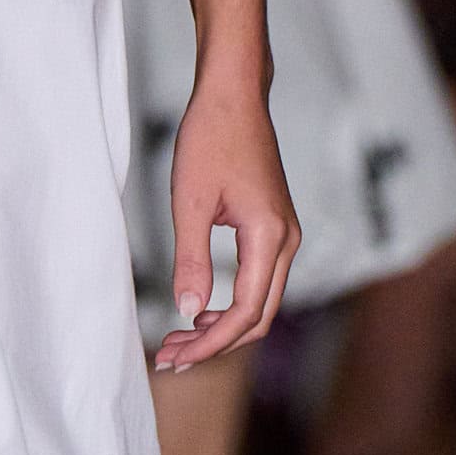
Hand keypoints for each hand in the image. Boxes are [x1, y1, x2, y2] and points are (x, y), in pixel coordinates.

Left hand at [154, 74, 300, 373]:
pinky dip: (229, 306)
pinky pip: (258, 283)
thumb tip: (188, 311)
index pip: (244, 313)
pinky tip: (198, 311)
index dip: (209, 343)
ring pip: (259, 304)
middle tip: (170, 358)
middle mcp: (285, 241)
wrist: (234, 97)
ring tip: (177, 339)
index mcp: (268, 236)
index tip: (173, 356)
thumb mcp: (190, 203)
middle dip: (214, 345)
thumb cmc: (210, 139)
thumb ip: (191, 259)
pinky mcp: (274, 230)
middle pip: (257, 318)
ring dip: (220, 328)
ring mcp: (283, 236)